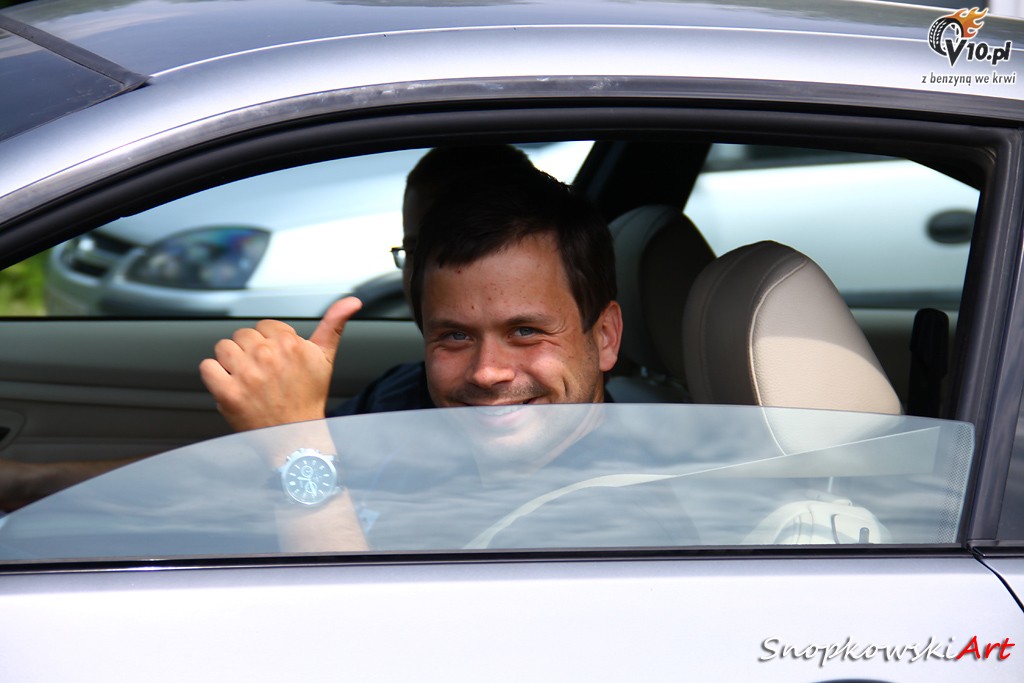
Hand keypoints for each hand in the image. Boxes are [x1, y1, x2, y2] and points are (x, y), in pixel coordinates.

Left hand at [200, 297, 362, 431]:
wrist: (296, 436)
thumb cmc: (309, 398)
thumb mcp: (325, 358)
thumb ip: (334, 325)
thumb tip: (352, 301)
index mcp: (290, 343)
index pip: (264, 326)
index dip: (269, 343)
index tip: (278, 361)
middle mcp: (267, 356)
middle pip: (242, 335)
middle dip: (250, 352)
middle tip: (264, 374)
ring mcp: (246, 375)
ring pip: (223, 348)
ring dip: (231, 362)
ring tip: (247, 379)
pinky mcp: (228, 393)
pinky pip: (207, 368)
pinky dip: (215, 376)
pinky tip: (232, 385)